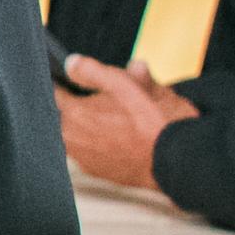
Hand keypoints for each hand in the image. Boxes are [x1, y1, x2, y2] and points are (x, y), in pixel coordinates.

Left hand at [56, 56, 194, 195]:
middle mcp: (71, 138)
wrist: (180, 161)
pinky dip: (97, 141)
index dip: (63, 82)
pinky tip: (117, 137)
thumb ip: (96, 72)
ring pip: (74, 132)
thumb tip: (72, 62)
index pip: (54, 92)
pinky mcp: (96, 171)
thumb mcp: (131, 85)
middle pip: (64, 113)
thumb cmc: (159, 121)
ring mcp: (83, 158)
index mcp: (75, 113)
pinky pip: (88, 150)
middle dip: (79, 104)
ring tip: (114, 118)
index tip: (73, 78)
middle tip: (103, 98)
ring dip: (87, 124)